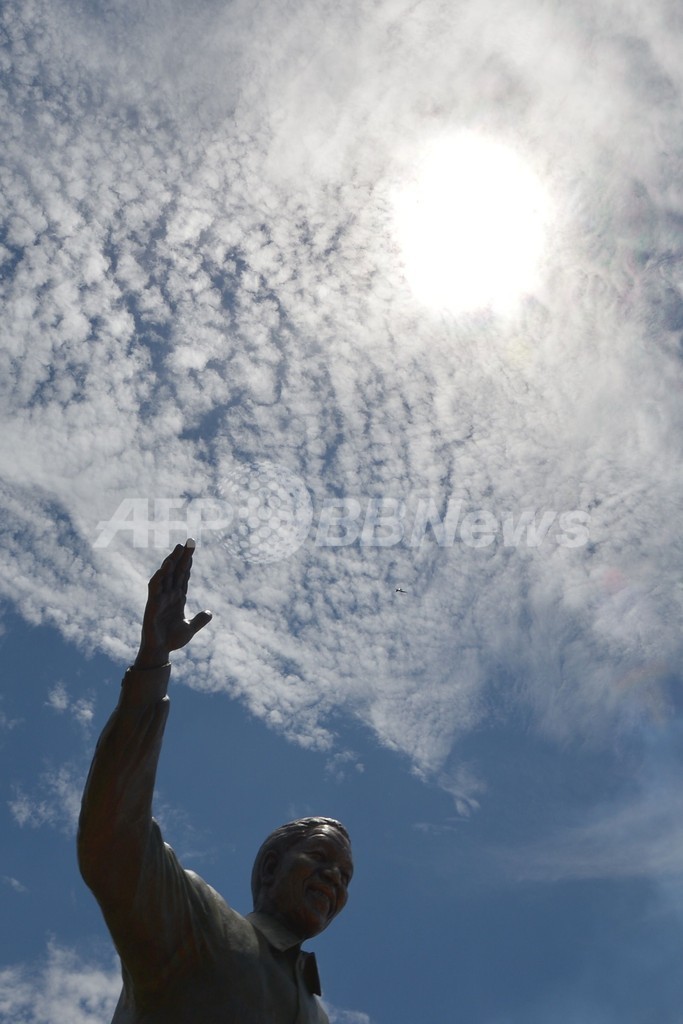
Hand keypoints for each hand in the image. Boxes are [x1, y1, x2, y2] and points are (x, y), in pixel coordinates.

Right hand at [134, 541, 211, 668]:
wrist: (160, 651)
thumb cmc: (172, 640)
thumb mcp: (190, 628)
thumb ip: (200, 620)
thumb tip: (209, 612)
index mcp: (178, 597)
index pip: (183, 575)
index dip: (188, 562)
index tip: (192, 548)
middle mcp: (169, 594)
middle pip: (176, 571)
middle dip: (182, 556)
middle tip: (188, 541)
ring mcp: (160, 598)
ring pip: (165, 576)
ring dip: (170, 562)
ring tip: (178, 550)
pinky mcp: (152, 605)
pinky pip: (155, 588)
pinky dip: (159, 577)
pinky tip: (163, 568)